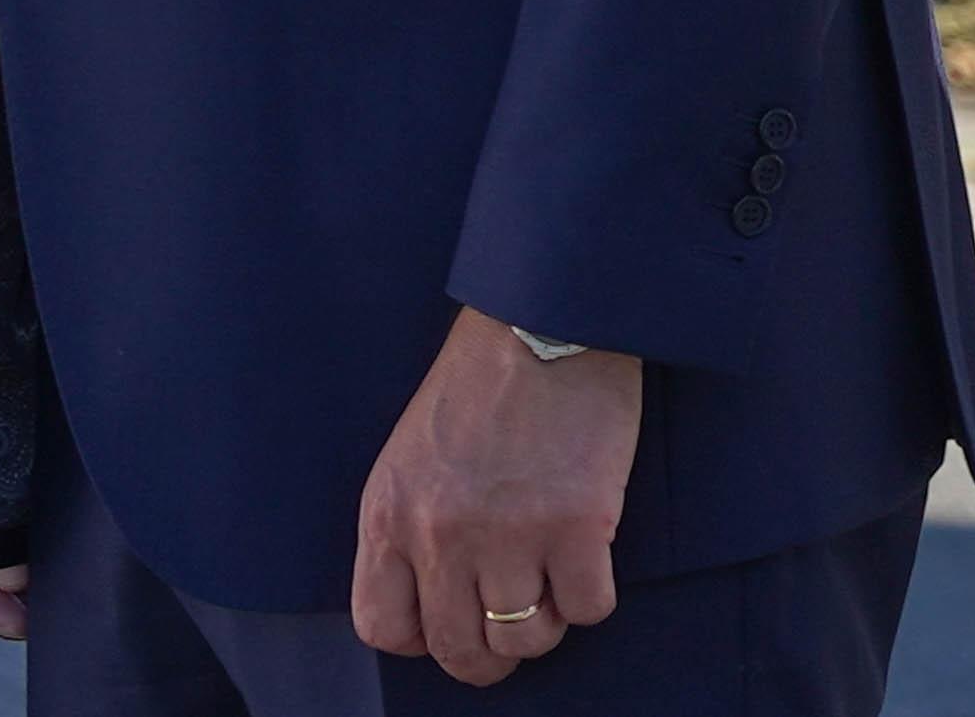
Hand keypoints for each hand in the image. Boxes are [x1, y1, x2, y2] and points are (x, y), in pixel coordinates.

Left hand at [354, 313, 637, 684]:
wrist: (544, 319)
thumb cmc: (481, 380)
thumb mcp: (412, 452)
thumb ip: (412, 525)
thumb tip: (435, 601)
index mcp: (389, 513)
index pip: (382, 627)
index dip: (421, 639)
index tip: (450, 620)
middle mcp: (441, 535)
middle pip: (458, 651)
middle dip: (488, 656)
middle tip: (512, 627)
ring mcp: (509, 535)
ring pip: (526, 640)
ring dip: (544, 622)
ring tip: (552, 579)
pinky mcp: (576, 527)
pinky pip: (587, 610)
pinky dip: (591, 595)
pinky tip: (588, 554)